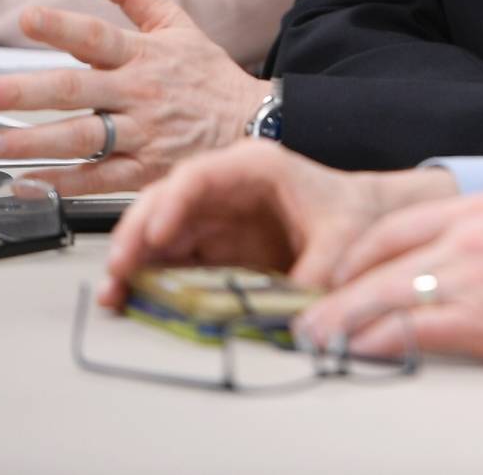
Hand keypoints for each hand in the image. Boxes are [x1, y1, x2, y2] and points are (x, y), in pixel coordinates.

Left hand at [0, 0, 266, 193]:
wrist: (255, 125)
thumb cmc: (208, 76)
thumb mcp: (178, 25)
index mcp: (145, 55)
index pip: (98, 36)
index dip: (63, 27)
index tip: (28, 18)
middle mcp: (139, 94)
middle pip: (76, 91)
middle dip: (22, 92)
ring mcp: (142, 135)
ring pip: (81, 138)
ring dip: (31, 141)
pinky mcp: (145, 172)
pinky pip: (98, 179)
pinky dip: (62, 183)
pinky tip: (28, 182)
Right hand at [98, 141, 457, 308]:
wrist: (369, 223)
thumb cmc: (354, 214)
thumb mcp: (343, 239)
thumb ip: (318, 271)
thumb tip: (297, 314)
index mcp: (255, 168)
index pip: (200, 175)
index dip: (172, 203)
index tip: (156, 234)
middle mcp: (225, 189)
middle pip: (165, 201)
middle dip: (136, 233)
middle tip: (119, 269)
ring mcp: (214, 217)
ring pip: (157, 231)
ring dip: (132, 259)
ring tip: (113, 292)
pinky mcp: (211, 248)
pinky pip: (169, 259)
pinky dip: (147, 277)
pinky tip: (131, 299)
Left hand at [301, 194, 482, 367]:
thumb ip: (475, 238)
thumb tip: (434, 265)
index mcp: (476, 208)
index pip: (393, 226)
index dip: (352, 254)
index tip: (330, 277)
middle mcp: (466, 236)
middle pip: (378, 264)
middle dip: (333, 293)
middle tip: (303, 316)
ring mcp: (470, 276)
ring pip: (383, 296)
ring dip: (339, 321)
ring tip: (312, 339)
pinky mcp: (480, 320)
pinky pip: (411, 331)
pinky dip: (375, 343)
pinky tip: (355, 353)